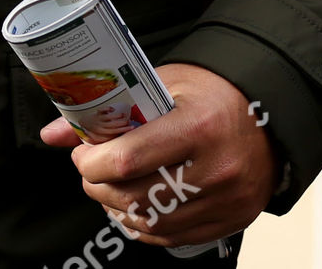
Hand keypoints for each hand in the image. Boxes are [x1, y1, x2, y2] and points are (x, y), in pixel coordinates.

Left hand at [38, 63, 277, 247]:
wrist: (267, 115)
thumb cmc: (212, 93)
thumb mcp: (162, 84)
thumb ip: (110, 107)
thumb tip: (54, 133)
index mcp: (197, 126)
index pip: (129, 159)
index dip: (93, 163)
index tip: (82, 154)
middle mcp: (215, 168)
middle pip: (136, 196)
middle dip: (98, 187)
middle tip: (89, 171)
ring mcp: (225, 201)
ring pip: (152, 222)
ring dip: (117, 208)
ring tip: (107, 187)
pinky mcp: (230, 221)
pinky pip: (173, 237)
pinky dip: (144, 226)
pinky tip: (132, 206)